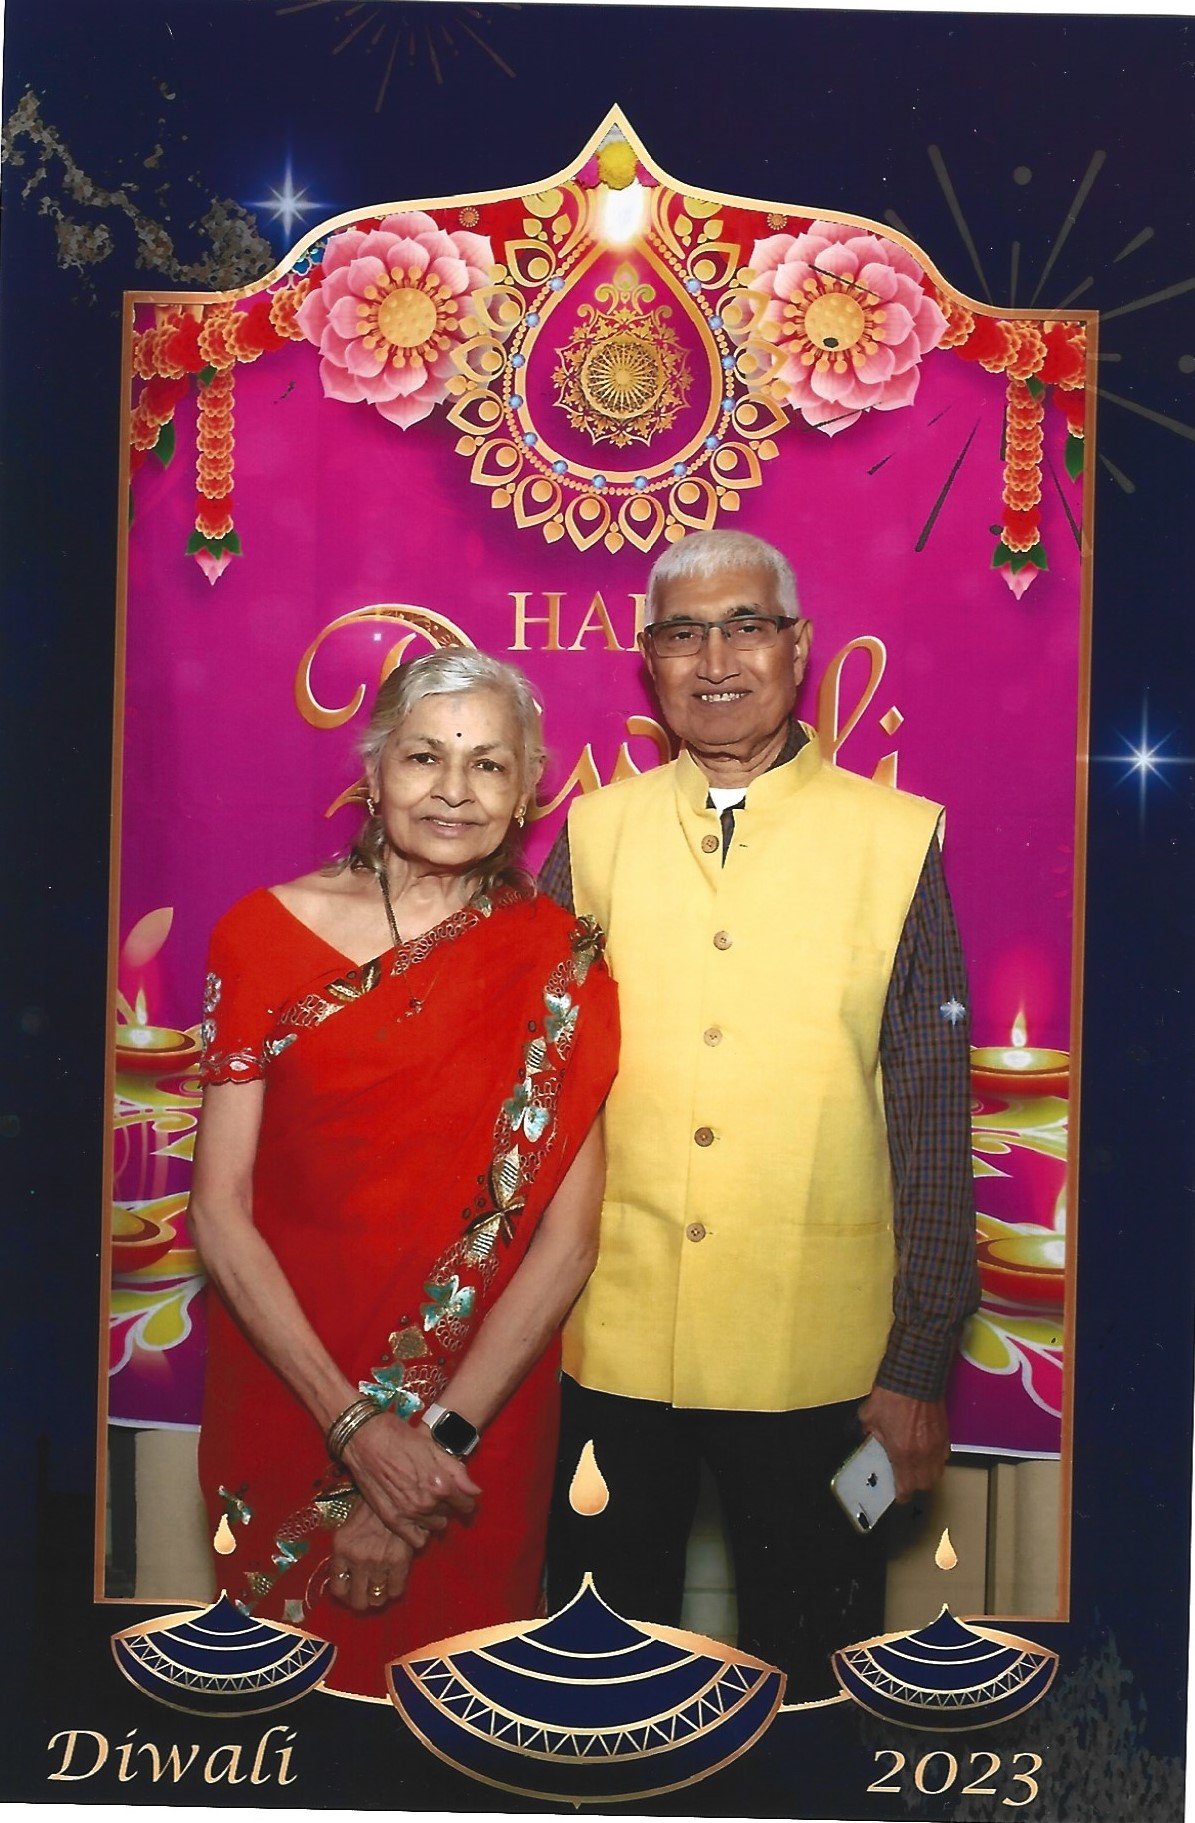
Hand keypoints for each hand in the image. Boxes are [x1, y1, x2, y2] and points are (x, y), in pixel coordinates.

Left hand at [327, 1500, 415, 1611]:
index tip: (350, 1590)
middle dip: (361, 1600)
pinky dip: (394, 1589)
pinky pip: (396, 1590)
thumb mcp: (349, 1524)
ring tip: (380, 1586)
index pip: (338, 1589)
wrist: (396, 1490)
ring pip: (377, 1599)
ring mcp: (378, 1562)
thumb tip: (347, 1573)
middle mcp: (357, 1559)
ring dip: (378, 1596)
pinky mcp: (399, 1561)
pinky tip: (393, 1578)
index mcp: (341, 1548)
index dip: (345, 1594)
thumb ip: (346, 1550)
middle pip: (357, 1601)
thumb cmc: (371, 1504)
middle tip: (366, 1592)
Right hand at [343, 1411, 480, 1538]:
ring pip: (435, 1526)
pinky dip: (420, 1531)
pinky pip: (417, 1540)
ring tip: (423, 1500)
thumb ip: (458, 1473)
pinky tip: (415, 1518)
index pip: (466, 1504)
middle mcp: (427, 1503)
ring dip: (433, 1516)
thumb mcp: (435, 1449)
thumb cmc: (402, 1438)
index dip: (465, 1499)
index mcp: (441, 1484)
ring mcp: (409, 1514)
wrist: (366, 1439)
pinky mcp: (393, 1520)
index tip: (460, 1495)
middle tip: (436, 1491)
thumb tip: (476, 1492)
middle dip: (447, 1504)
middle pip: (450, 1514)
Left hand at [857, 1387, 949, 1502]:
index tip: (898, 1495)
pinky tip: (928, 1450)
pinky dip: (937, 1458)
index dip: (902, 1495)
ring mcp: (936, 1444)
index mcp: (902, 1453)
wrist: (914, 1377)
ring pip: (937, 1472)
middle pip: (925, 1484)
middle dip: (915, 1484)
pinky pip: (944, 1455)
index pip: (906, 1487)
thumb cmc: (893, 1395)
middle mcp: (923, 1454)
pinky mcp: (945, 1433)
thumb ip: (868, 1431)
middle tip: (906, 1478)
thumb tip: (868, 1435)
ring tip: (917, 1467)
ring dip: (928, 1473)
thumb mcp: (869, 1416)